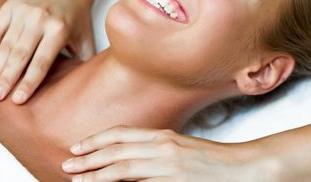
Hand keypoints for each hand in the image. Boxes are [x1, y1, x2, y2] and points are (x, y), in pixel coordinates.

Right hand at [0, 0, 96, 103]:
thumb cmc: (78, 17)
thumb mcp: (86, 39)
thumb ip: (84, 63)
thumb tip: (81, 92)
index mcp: (60, 30)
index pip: (42, 61)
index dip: (29, 82)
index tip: (18, 100)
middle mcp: (40, 19)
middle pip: (20, 54)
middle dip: (7, 78)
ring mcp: (24, 10)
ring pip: (7, 43)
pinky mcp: (11, 4)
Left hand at [61, 125, 280, 181]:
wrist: (244, 167)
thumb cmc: (213, 160)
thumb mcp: (181, 148)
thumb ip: (156, 150)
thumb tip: (130, 160)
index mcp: (163, 136)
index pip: (122, 134)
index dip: (97, 139)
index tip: (78, 146)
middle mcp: (162, 147)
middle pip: (117, 151)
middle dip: (89, 159)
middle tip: (67, 165)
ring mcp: (168, 166)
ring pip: (124, 169)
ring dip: (97, 175)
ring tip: (78, 180)